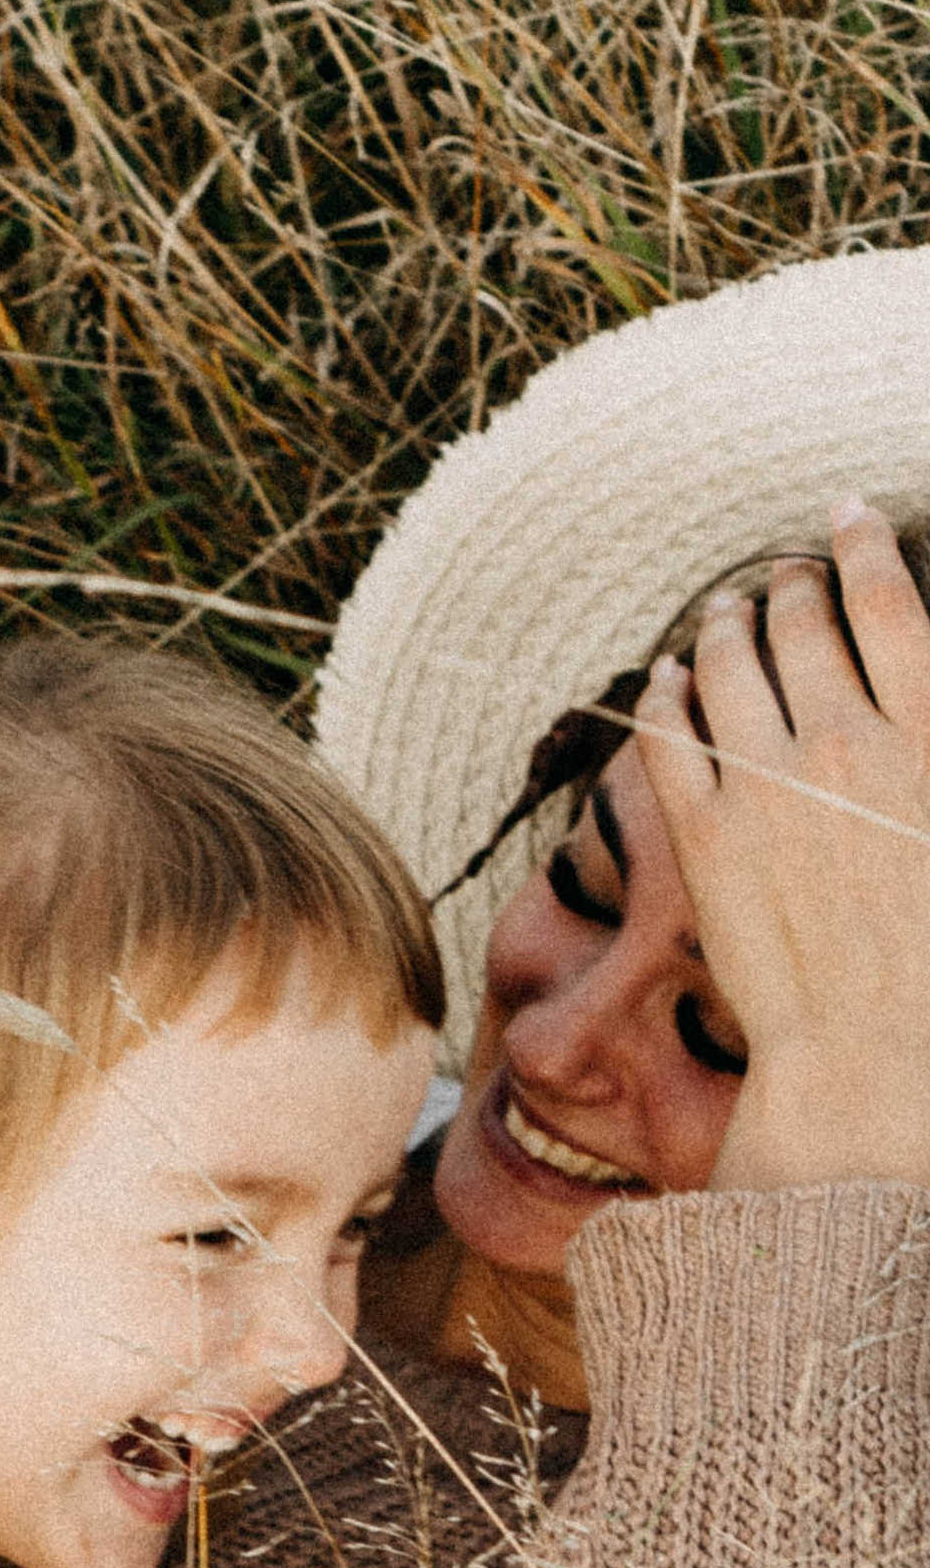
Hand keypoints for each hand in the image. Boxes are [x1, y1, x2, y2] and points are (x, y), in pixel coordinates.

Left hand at [635, 502, 929, 1194]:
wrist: (881, 1050)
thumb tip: (912, 716)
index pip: (888, 603)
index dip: (863, 547)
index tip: (847, 516)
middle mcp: (846, 740)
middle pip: (802, 624)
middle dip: (789, 585)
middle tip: (781, 572)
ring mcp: (768, 785)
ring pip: (728, 665)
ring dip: (722, 624)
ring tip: (721, 609)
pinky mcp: (705, 834)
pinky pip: (668, 735)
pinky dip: (663, 693)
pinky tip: (663, 678)